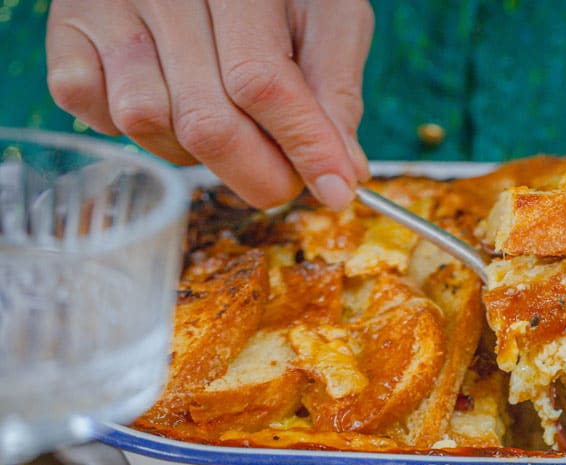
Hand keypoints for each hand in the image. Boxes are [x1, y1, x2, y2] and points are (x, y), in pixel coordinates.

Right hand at [46, 0, 373, 209]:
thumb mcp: (326, 16)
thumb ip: (336, 89)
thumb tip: (344, 171)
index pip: (263, 83)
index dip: (303, 147)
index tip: (336, 191)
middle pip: (206, 120)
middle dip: (258, 174)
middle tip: (287, 182)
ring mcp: (108, 6)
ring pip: (145, 122)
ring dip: (192, 152)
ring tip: (225, 126)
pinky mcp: (67, 27)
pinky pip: (87, 105)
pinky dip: (125, 124)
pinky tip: (165, 100)